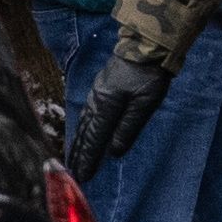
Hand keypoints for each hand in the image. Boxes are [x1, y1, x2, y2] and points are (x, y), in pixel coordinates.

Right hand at [65, 49, 171, 178]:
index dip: (88, 159)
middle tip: (72, 175)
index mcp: (106, 107)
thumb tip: (114, 152)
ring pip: (83, 124)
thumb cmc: (149, 75)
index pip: (94, 140)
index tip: (82, 177)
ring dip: (77, 143)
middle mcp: (96, 102)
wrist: (146, 45)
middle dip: (78, 155)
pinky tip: (81, 133)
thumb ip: (129, 128)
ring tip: (72, 159)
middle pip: (84, 134)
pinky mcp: (100, 89)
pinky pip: (86, 114)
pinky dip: (81, 129)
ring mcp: (96, 94)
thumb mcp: (145, 104)